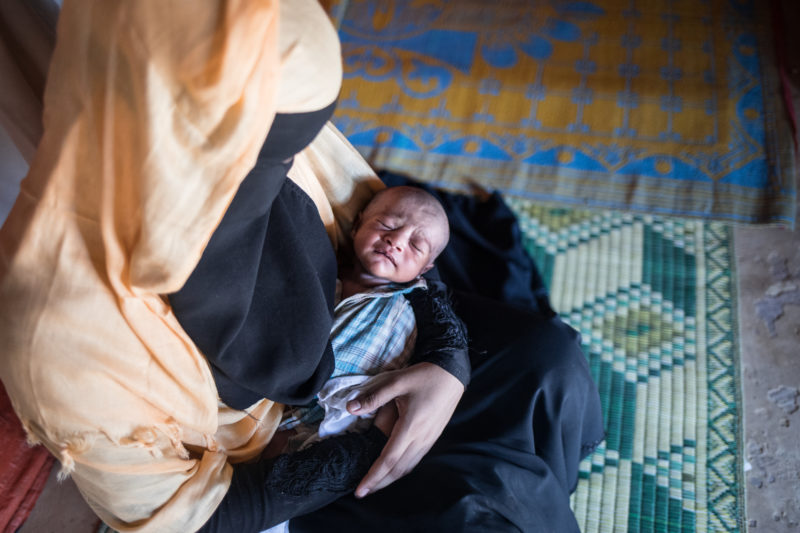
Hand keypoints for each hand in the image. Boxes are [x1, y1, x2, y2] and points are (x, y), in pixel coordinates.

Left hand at [346, 362, 463, 497]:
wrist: (451, 374)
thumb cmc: (424, 376)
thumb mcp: (397, 382)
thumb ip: (373, 397)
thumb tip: (350, 408)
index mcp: (411, 426)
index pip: (388, 460)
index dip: (373, 477)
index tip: (360, 490)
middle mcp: (421, 438)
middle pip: (398, 470)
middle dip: (379, 484)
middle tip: (362, 492)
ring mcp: (429, 439)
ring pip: (408, 467)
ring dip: (390, 479)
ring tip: (374, 484)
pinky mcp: (433, 437)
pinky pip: (415, 460)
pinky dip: (401, 470)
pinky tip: (393, 469)